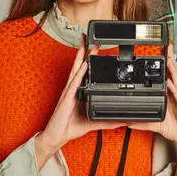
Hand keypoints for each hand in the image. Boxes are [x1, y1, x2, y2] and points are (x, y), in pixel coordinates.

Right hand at [35, 34, 125, 168]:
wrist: (56, 137)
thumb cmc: (69, 127)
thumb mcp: (92, 123)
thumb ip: (106, 122)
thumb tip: (120, 122)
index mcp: (78, 92)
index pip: (84, 72)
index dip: (89, 59)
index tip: (96, 48)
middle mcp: (73, 89)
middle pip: (80, 66)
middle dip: (85, 52)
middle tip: (91, 38)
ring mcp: (69, 92)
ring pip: (76, 70)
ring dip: (82, 57)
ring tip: (88, 45)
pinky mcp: (67, 99)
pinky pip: (74, 84)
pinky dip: (79, 73)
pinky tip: (83, 65)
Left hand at [128, 44, 176, 151]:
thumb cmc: (176, 129)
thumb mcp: (156, 125)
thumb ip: (142, 123)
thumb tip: (128, 122)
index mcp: (170, 97)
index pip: (166, 78)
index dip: (163, 66)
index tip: (159, 55)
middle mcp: (176, 96)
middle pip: (172, 75)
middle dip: (170, 61)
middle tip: (167, 48)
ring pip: (176, 82)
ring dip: (173, 71)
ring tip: (168, 59)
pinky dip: (174, 89)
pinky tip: (171, 82)